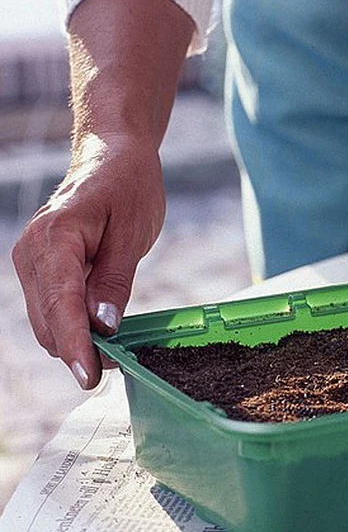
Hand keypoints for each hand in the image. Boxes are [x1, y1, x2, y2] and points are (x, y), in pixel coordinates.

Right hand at [12, 132, 165, 388]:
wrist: (112, 156)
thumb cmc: (128, 187)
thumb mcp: (132, 234)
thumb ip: (114, 281)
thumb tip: (104, 327)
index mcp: (55, 239)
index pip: (60, 304)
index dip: (75, 345)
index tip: (89, 375)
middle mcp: (32, 253)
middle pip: (47, 322)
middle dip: (78, 350)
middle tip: (120, 365)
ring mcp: (31, 262)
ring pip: (46, 321)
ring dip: (75, 341)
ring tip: (115, 351)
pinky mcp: (39, 268)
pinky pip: (51, 308)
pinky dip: (72, 325)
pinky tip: (101, 331)